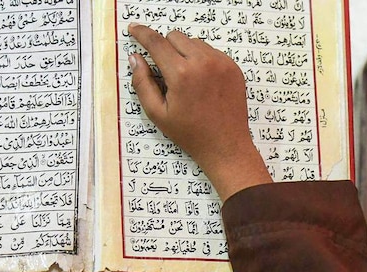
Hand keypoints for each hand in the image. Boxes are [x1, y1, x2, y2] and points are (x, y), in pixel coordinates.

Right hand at [128, 24, 271, 200]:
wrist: (226, 146)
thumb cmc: (191, 134)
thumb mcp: (158, 113)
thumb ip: (142, 83)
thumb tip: (135, 58)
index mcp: (181, 74)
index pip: (156, 42)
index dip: (142, 33)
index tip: (134, 29)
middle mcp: (203, 63)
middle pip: (175, 37)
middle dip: (165, 48)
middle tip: (166, 71)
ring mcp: (221, 63)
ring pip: (194, 42)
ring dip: (184, 53)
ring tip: (186, 80)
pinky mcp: (233, 67)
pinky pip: (211, 51)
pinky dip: (202, 60)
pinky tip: (202, 82)